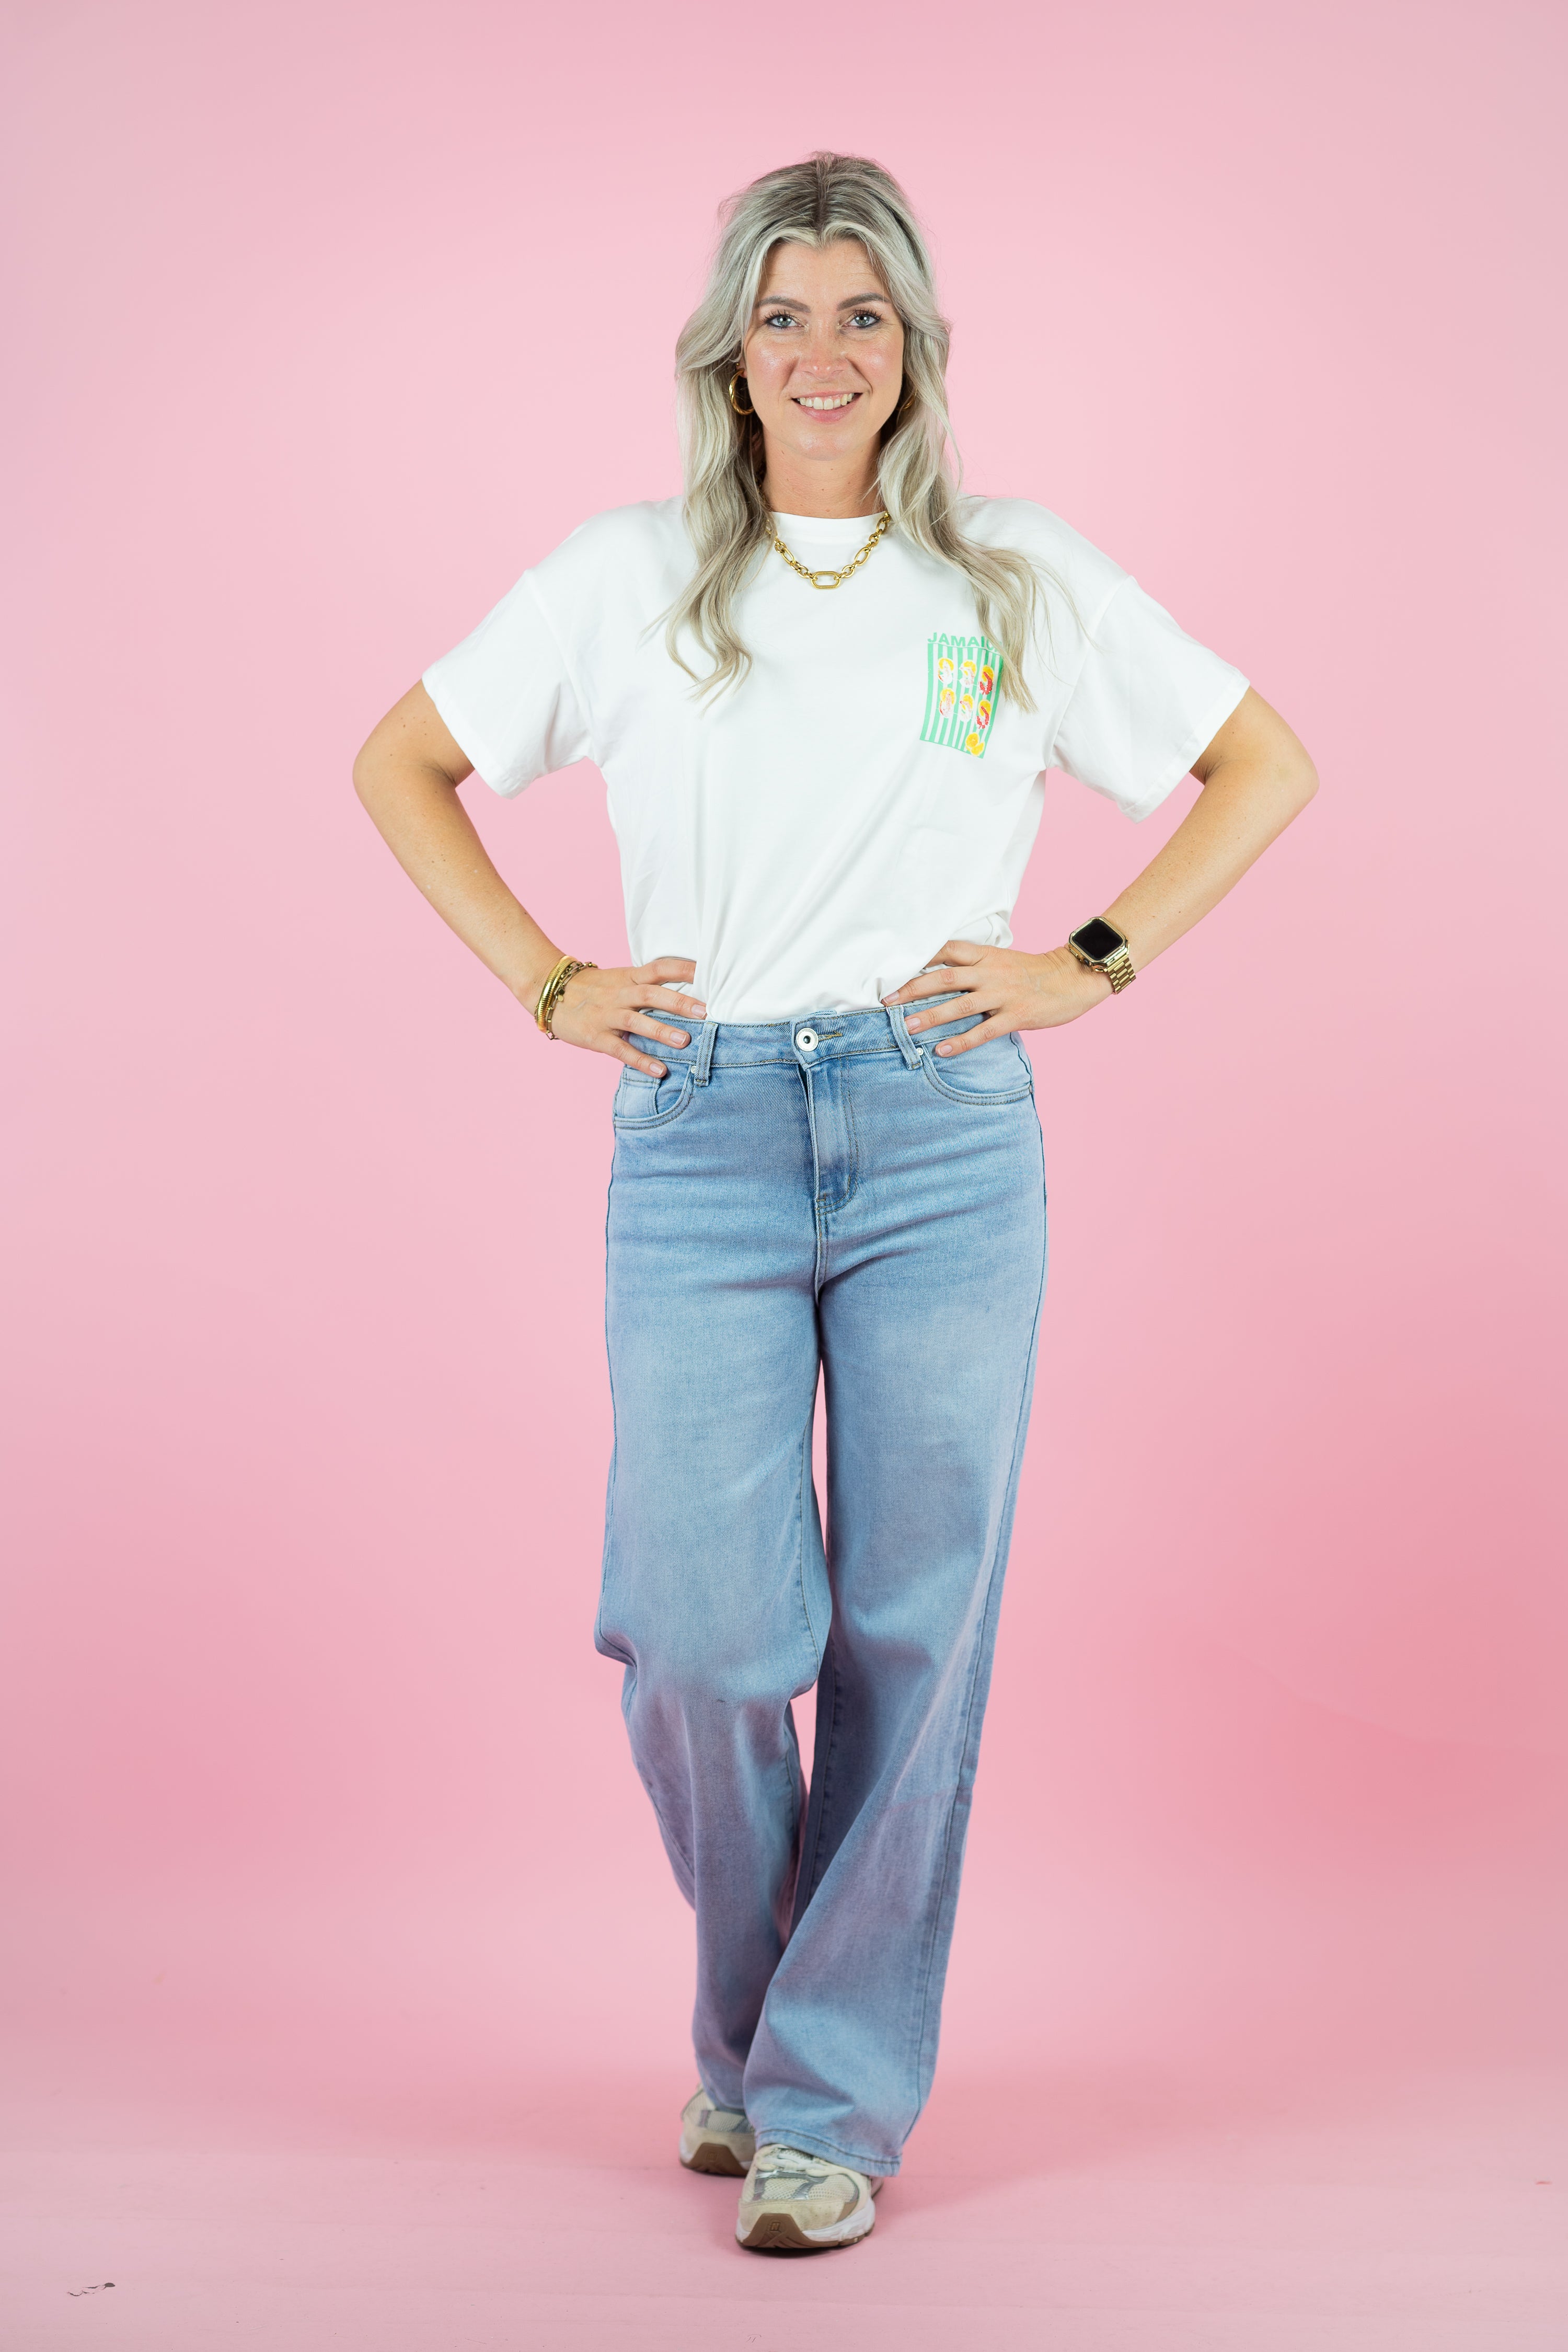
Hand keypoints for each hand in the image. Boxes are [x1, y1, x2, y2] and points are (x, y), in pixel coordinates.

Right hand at [545, 957, 706, 1074]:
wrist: (550, 993)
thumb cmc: (592, 989)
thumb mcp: (619, 979)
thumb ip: (646, 985)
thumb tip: (685, 992)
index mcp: (628, 977)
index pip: (659, 968)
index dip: (684, 969)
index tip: (709, 972)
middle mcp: (619, 994)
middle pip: (652, 994)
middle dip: (679, 1002)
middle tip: (706, 1011)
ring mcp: (607, 1015)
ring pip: (637, 1021)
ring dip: (661, 1031)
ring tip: (685, 1041)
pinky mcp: (596, 1037)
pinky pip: (621, 1049)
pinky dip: (641, 1060)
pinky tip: (660, 1071)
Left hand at [883, 939, 1112, 1053]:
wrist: (1075, 978)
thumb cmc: (1036, 972)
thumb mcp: (1003, 960)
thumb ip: (976, 965)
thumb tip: (942, 975)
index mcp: (986, 956)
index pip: (946, 950)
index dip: (918, 957)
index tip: (893, 968)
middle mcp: (990, 972)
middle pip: (944, 977)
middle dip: (912, 989)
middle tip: (887, 1001)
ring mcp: (1003, 994)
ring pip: (959, 1004)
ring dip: (931, 1016)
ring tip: (907, 1027)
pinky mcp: (1016, 1016)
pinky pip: (983, 1031)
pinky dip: (961, 1041)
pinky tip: (942, 1051)